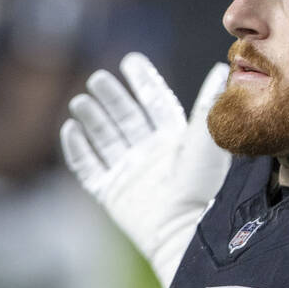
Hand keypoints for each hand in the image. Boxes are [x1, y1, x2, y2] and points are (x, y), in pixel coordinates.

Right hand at [60, 53, 230, 287]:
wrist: (186, 228)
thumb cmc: (202, 185)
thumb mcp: (206, 138)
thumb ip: (207, 103)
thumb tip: (219, 68)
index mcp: (175, 140)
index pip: (155, 103)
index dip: (143, 81)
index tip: (130, 59)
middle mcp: (151, 154)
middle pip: (126, 117)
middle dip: (112, 97)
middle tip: (98, 78)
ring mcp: (130, 174)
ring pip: (105, 138)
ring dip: (92, 118)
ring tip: (80, 100)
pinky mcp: (112, 194)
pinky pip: (88, 168)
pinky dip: (77, 149)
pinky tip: (69, 129)